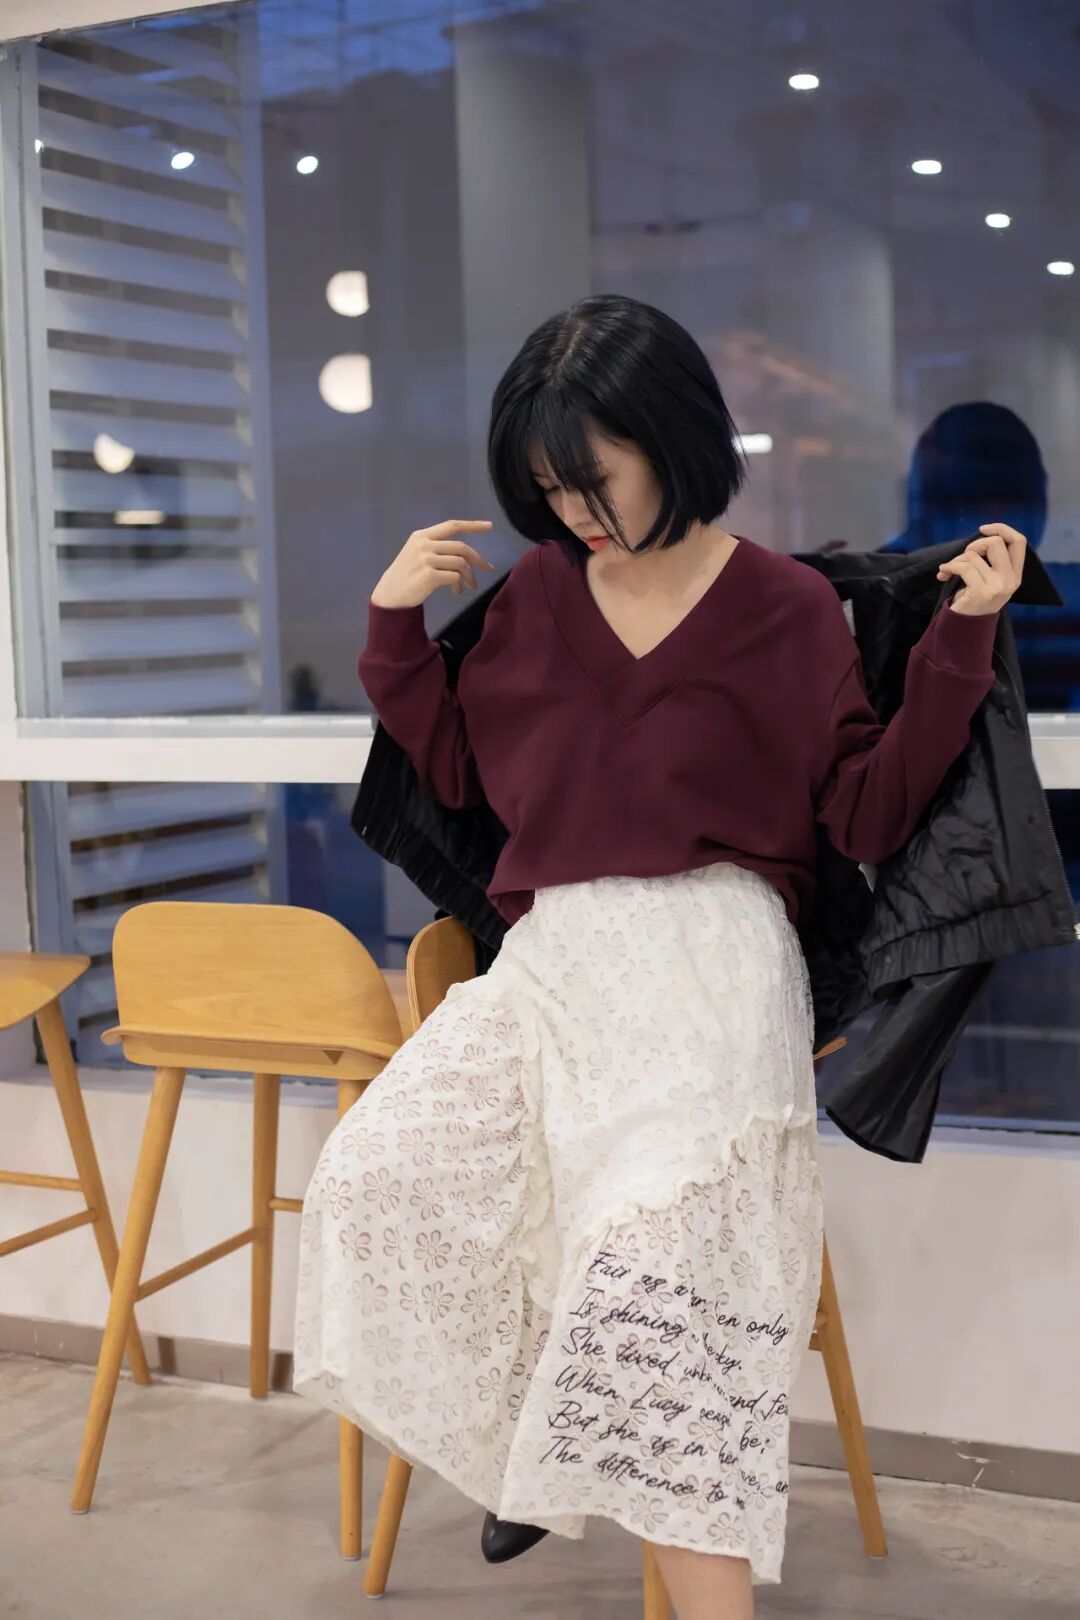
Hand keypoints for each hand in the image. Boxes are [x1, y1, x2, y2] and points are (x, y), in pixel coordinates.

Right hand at [371, 520, 494, 609]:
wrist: (390, 594)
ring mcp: (425, 560)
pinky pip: (455, 577)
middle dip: (478, 559)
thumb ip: (437, 547)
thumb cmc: (407, 574)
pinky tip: (457, 590)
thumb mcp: (417, 553)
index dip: (473, 525)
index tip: (489, 526)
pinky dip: (460, 584)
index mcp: (422, 536)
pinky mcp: (428, 576)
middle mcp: (424, 544)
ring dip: (469, 576)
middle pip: (461, 547)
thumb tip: (466, 554)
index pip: (452, 526)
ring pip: (460, 563)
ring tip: (470, 585)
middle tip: (487, 569)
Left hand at [936, 523, 1026, 615]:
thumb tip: (982, 535)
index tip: (982, 529)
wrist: (965, 627)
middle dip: (975, 544)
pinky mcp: (980, 592)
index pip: (1019, 541)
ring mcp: (997, 586)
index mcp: (1015, 574)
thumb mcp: (990, 578)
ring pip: (974, 555)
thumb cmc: (974, 599)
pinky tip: (943, 573)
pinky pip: (963, 567)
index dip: (1002, 529)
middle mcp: (1010, 580)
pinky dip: (949, 567)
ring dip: (957, 560)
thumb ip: (992, 560)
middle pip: (996, 542)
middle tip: (965, 556)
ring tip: (950, 570)